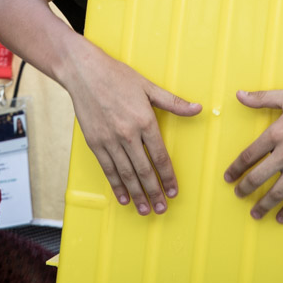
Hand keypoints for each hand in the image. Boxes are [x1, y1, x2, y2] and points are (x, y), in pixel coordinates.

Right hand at [59, 38, 200, 215]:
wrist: (84, 72)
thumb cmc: (117, 76)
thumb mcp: (148, 87)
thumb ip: (174, 102)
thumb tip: (198, 109)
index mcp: (145, 121)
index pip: (160, 157)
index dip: (168, 177)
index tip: (173, 191)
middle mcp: (128, 134)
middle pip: (144, 170)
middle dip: (155, 192)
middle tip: (162, 209)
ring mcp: (109, 140)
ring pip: (126, 174)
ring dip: (137, 194)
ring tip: (145, 210)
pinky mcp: (94, 142)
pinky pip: (108, 169)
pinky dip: (116, 185)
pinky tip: (123, 197)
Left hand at [226, 88, 282, 223]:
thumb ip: (261, 98)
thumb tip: (239, 95)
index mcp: (276, 134)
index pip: (249, 155)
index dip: (236, 168)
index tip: (228, 176)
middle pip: (258, 177)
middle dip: (245, 188)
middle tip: (238, 194)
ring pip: (277, 192)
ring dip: (263, 204)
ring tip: (255, 213)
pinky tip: (282, 218)